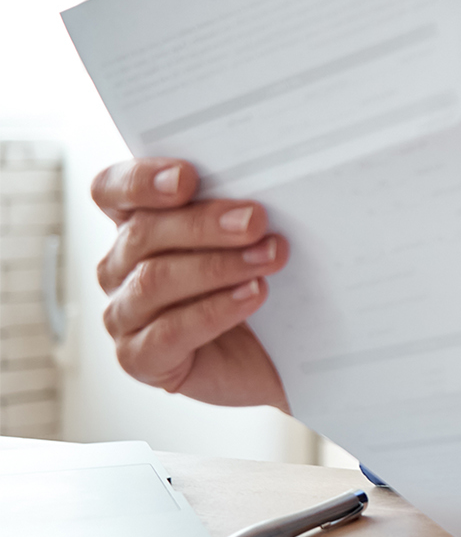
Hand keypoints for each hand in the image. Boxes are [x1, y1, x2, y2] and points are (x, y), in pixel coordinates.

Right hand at [92, 158, 290, 411]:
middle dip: (204, 224)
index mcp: (136, 226)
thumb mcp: (247, 241)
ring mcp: (123, 315)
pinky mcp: (140, 359)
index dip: (141, 180)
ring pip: (154, 281)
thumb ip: (235, 212)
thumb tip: (255, 195)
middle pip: (143, 233)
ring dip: (217, 266)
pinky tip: (252, 295)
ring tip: (268, 258)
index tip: (187, 177)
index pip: (112, 191)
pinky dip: (215, 311)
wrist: (273, 357)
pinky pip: (168, 332)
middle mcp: (119, 268)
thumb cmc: (256, 287)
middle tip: (255, 220)